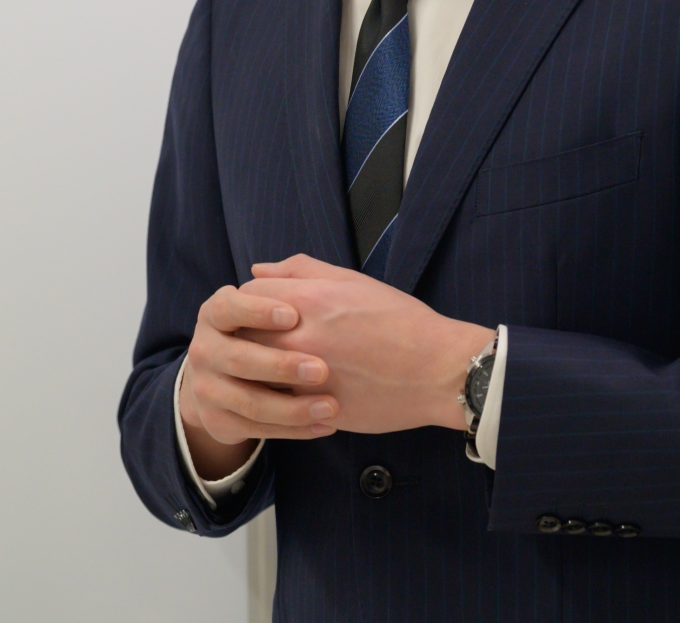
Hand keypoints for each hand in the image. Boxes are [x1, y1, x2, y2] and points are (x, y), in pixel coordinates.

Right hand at [178, 284, 338, 479]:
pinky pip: (258, 429)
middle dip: (281, 365)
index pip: (228, 307)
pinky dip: (294, 430)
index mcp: (214, 314)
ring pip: (250, 402)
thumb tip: (263, 269)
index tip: (292, 315)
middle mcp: (203, 350)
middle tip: (321, 369)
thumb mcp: (267, 302)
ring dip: (293, 407)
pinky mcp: (218, 421)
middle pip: (238, 358)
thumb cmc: (258, 332)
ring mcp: (207, 388)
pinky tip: (325, 425)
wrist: (223, 381)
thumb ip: (280, 281)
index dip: (257, 310)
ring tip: (331, 406)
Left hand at [240, 254, 493, 435]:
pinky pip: (275, 405)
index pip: (246, 297)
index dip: (247, 305)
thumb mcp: (352, 281)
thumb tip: (259, 270)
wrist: (439, 370)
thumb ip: (301, 270)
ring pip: (253, 374)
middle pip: (241, 335)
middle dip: (245, 337)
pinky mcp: (315, 409)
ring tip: (271, 370)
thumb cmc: (400, 321)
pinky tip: (287, 394)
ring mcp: (305, 377)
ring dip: (255, 370)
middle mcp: (300, 336)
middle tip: (260, 343)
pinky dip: (274, 398)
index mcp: (308, 299)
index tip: (258, 314)